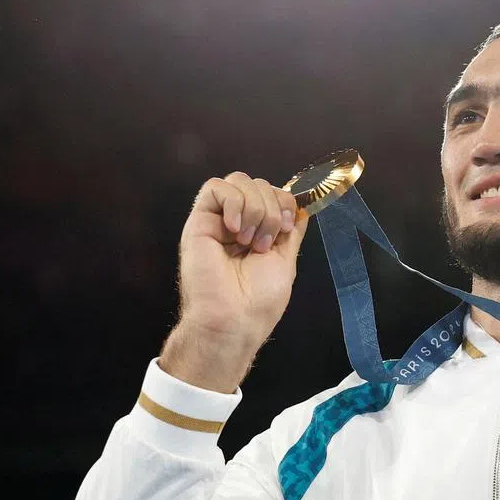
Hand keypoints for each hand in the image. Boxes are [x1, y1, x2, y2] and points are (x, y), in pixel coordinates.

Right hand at [159, 171, 308, 390]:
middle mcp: (237, 222)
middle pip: (257, 183)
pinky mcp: (198, 221)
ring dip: (254, 209)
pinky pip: (214, 188)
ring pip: (238, 180)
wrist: (234, 319)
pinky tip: (233, 230)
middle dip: (271, 208)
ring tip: (248, 242)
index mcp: (257, 231)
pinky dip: (232, 203)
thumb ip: (291, 232)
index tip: (287, 227)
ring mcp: (217, 220)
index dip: (284, 201)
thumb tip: (302, 207)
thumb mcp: (285, 260)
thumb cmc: (258, 301)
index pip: (273, 192)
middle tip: (264, 243)